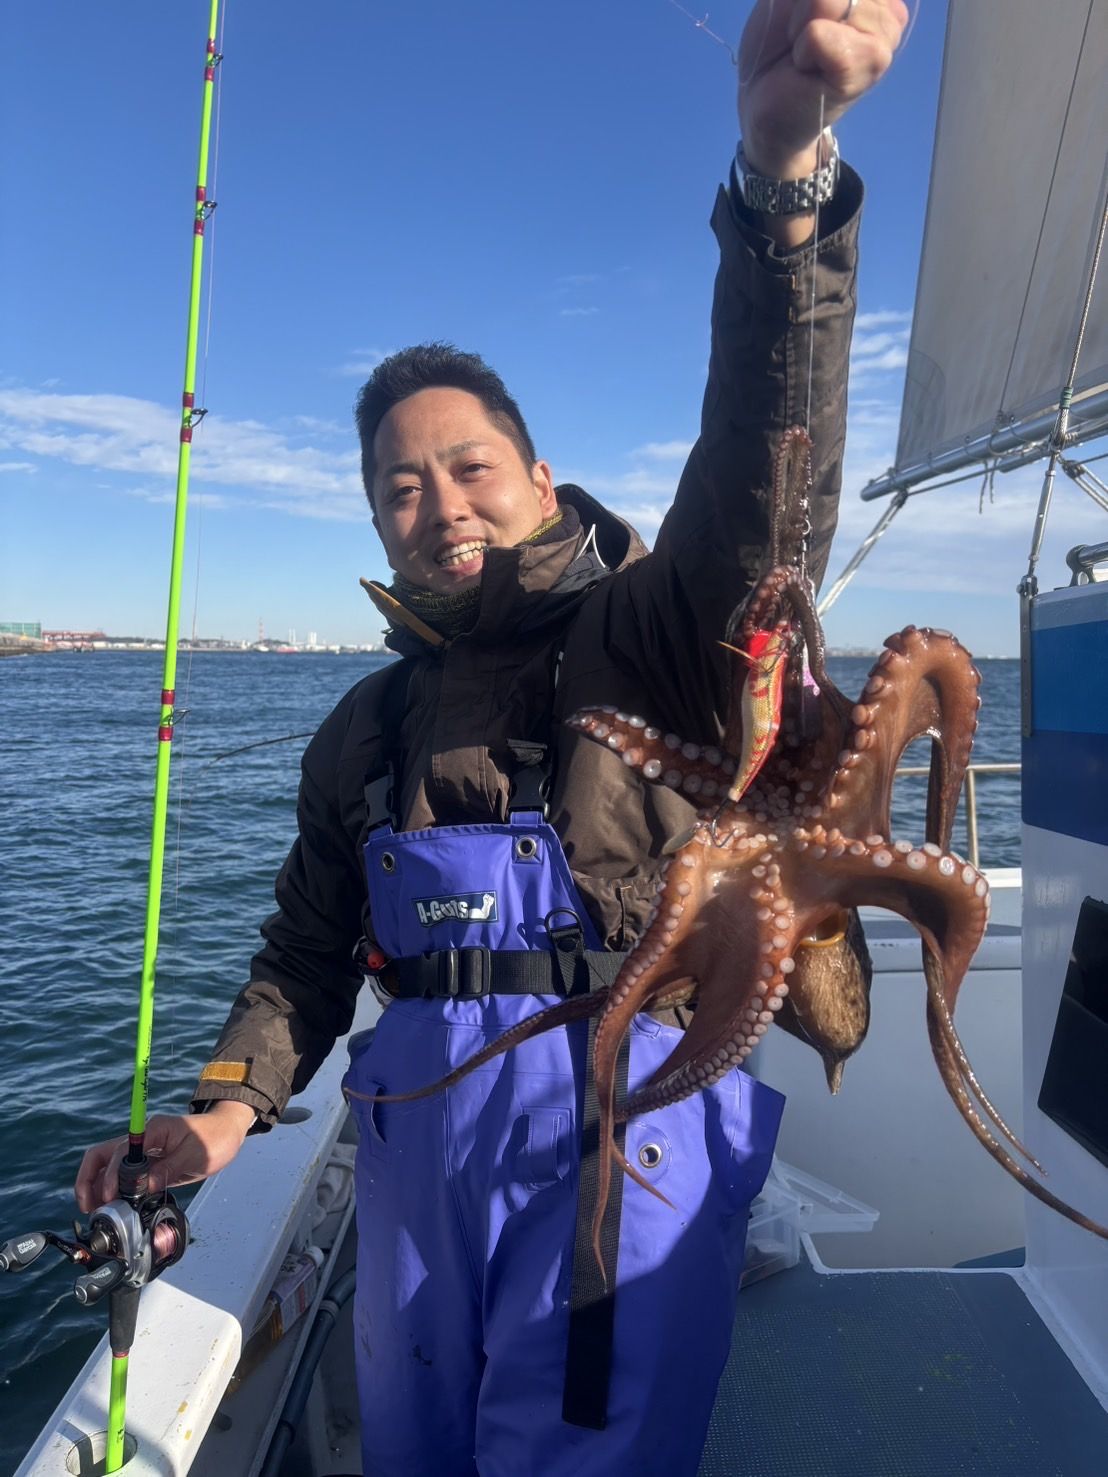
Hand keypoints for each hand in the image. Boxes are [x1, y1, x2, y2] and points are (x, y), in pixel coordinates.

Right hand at [74, 1101, 255, 1213]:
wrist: (226, 1131)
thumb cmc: (215, 1139)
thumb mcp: (195, 1156)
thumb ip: (168, 1170)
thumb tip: (144, 1187)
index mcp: (154, 1131)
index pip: (121, 1151)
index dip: (111, 1175)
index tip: (109, 1197)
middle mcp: (142, 1138)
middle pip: (103, 1154)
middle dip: (89, 1179)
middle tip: (88, 1206)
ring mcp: (142, 1149)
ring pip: (108, 1165)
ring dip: (96, 1185)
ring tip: (95, 1210)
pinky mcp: (147, 1162)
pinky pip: (122, 1174)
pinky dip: (112, 1188)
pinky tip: (112, 1205)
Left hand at [738, 0, 908, 178]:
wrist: (765, 106)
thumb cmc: (776, 49)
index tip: (804, 19)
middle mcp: (887, 9)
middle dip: (803, 7)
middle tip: (803, 41)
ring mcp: (884, 35)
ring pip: (827, 0)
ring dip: (801, 29)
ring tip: (806, 55)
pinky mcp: (871, 61)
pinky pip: (818, 32)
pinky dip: (803, 50)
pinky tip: (809, 70)